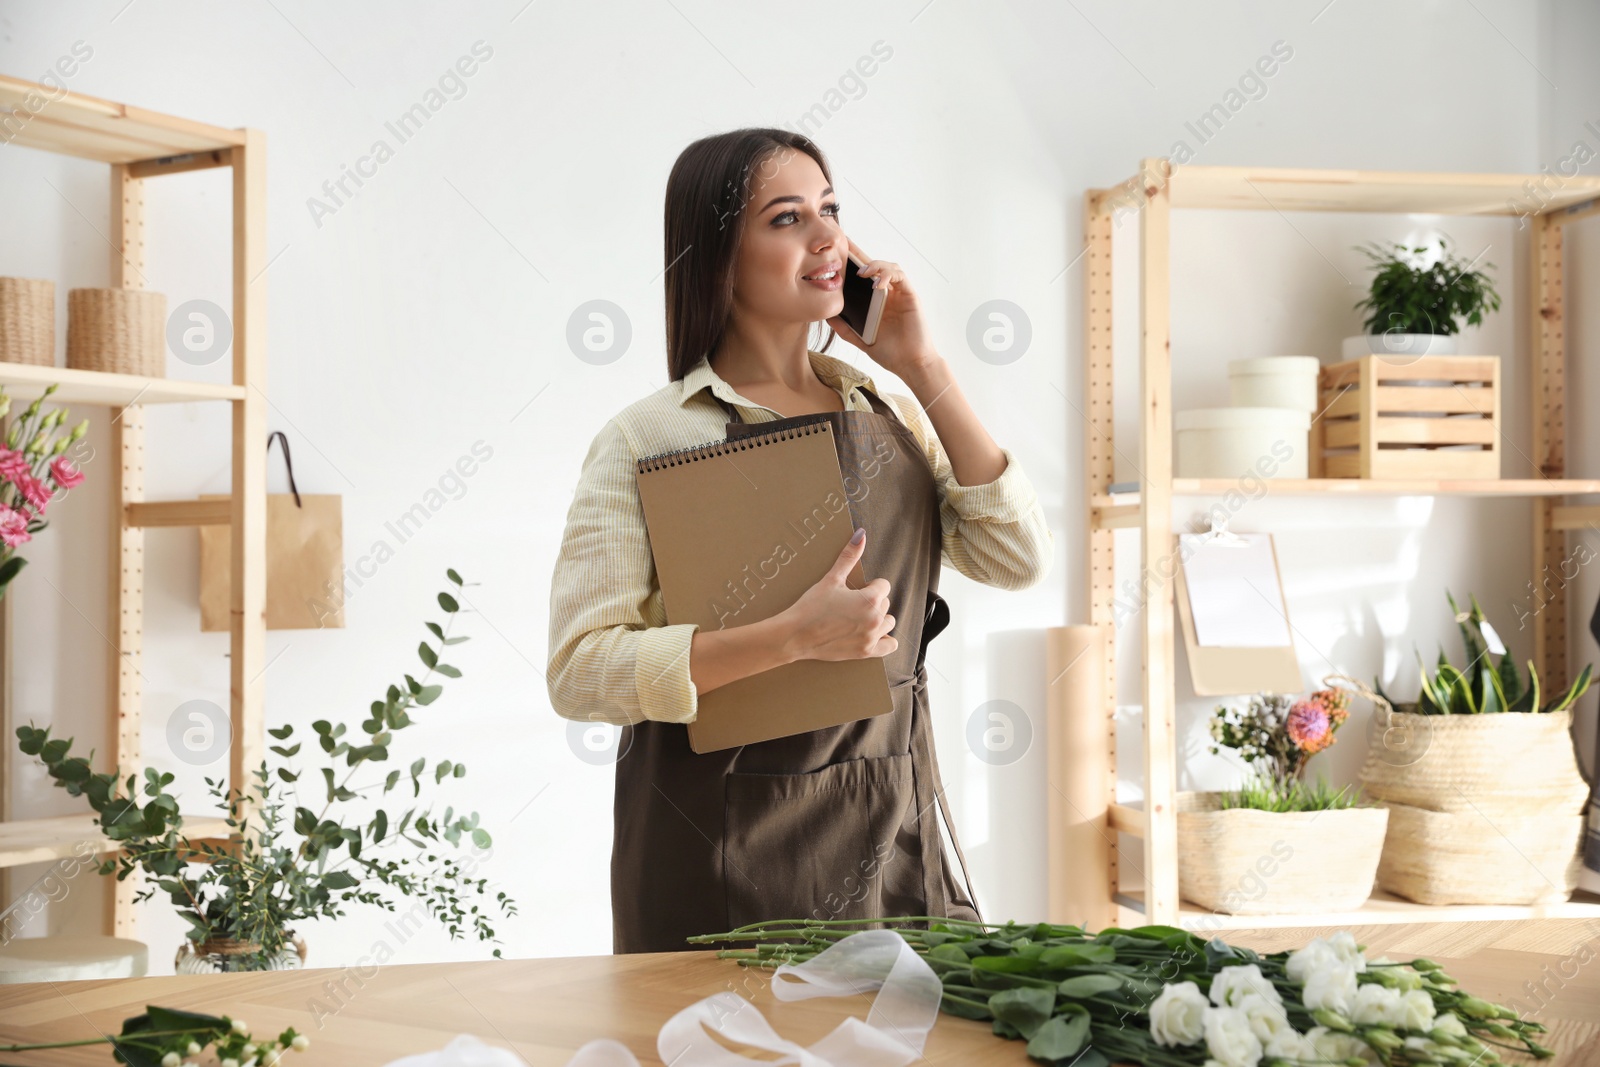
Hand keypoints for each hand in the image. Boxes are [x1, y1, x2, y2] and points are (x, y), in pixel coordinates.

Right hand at [778, 528, 897, 662]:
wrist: (795, 635)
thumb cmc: (811, 606)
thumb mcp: (831, 579)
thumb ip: (849, 556)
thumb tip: (861, 533)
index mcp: (869, 599)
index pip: (883, 585)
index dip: (869, 586)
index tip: (854, 591)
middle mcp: (875, 619)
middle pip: (885, 603)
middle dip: (872, 601)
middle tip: (850, 605)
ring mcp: (871, 637)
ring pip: (888, 622)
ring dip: (879, 618)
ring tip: (859, 618)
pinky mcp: (866, 652)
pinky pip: (890, 645)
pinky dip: (884, 639)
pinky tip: (871, 633)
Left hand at [827, 236, 938, 381]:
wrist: (910, 364)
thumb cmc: (890, 353)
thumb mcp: (860, 339)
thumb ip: (844, 327)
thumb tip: (826, 314)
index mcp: (875, 301)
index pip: (861, 277)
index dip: (850, 262)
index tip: (834, 253)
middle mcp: (887, 293)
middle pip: (873, 266)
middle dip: (858, 252)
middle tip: (844, 242)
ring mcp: (899, 293)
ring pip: (888, 267)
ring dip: (874, 265)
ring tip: (862, 272)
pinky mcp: (910, 295)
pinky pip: (900, 276)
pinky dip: (889, 275)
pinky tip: (878, 284)